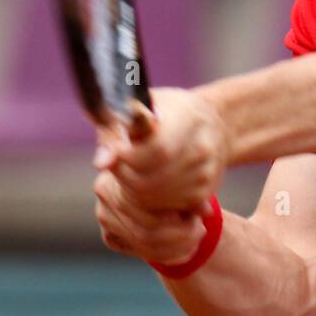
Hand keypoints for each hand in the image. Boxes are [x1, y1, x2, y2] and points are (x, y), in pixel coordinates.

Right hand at [92, 167, 205, 264]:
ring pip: (143, 243)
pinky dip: (165, 255)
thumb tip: (208, 211)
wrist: (154, 175)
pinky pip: (138, 251)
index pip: (149, 204)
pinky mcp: (110, 235)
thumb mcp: (183, 175)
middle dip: (179, 234)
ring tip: (197, 238)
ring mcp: (105, 215)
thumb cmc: (172, 168)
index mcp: (121, 169)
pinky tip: (186, 251)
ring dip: (176, 247)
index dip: (175, 214)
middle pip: (145, 227)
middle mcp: (105, 192)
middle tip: (201, 229)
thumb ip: (192, 192)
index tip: (197, 215)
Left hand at [94, 87, 229, 213]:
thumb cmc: (167, 112)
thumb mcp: (140, 107)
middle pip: (153, 180)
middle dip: (126, 178)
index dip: (129, 158)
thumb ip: (117, 131)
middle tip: (117, 168)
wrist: (213, 123)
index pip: (157, 150)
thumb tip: (103, 162)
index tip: (115, 153)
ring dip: (135, 192)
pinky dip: (152, 203)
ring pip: (158, 199)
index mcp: (187, 116)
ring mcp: (207, 172)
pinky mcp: (206, 192)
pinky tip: (147, 184)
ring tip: (131, 173)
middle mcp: (203, 146)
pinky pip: (169, 209)